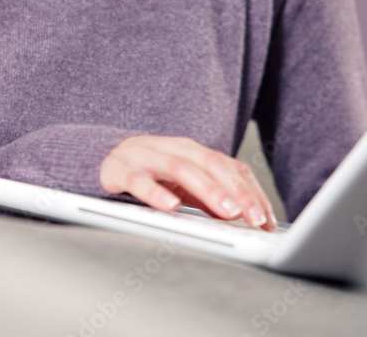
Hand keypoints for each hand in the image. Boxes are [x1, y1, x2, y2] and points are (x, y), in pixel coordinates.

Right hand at [98, 134, 277, 229]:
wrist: (102, 158)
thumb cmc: (149, 173)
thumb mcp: (183, 185)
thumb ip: (210, 196)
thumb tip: (245, 217)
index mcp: (191, 150)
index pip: (227, 166)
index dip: (249, 190)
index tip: (265, 218)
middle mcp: (171, 147)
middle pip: (209, 164)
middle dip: (234, 191)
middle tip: (252, 217)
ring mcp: (145, 155)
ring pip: (180, 167)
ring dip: (207, 189)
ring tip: (226, 211)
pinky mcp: (119, 169)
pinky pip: (139, 180)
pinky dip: (156, 192)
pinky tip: (171, 207)